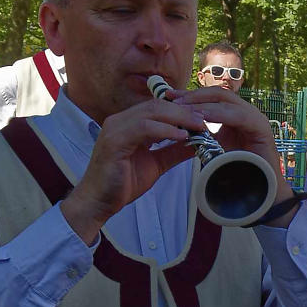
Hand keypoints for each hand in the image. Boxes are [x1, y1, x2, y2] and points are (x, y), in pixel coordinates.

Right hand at [61, 97, 206, 242]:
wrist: (100, 201)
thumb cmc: (124, 183)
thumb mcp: (157, 163)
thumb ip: (174, 151)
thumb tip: (197, 143)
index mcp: (129, 123)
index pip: (158, 107)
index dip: (182, 110)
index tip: (203, 119)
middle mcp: (120, 121)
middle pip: (157, 105)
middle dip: (184, 111)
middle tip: (205, 120)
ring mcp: (115, 129)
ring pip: (152, 112)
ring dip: (179, 118)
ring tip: (198, 127)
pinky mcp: (114, 141)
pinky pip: (143, 128)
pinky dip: (165, 130)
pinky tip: (182, 136)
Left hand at [162, 86, 295, 217]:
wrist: (261, 191)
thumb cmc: (237, 172)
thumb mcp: (213, 149)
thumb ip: (200, 136)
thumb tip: (176, 127)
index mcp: (235, 115)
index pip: (212, 97)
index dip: (191, 95)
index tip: (169, 97)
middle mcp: (247, 113)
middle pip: (219, 93)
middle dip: (194, 94)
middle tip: (173, 98)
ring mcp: (256, 119)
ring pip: (227, 101)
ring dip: (203, 103)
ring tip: (183, 107)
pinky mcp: (262, 129)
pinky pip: (238, 116)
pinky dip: (219, 114)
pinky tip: (201, 118)